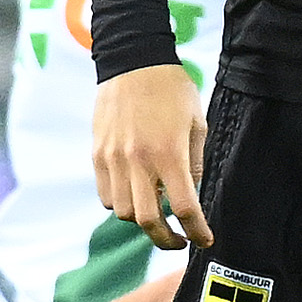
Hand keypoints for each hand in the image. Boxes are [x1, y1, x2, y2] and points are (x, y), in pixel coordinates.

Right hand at [92, 64, 209, 250]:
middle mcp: (139, 161)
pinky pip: (106, 195)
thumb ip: (194, 162)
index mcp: (169, 153)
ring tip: (156, 212)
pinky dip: (121, 204)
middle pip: (148, 221)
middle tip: (179, 240)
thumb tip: (191, 193)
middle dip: (166, 240)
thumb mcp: (197, 123)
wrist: (132, 61)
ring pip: (123, 212)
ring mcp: (113, 159)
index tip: (204, 240)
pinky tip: (135, 194)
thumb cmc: (171, 89)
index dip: (197, 231)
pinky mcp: (98, 155)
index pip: (184, 208)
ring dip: (142, 220)